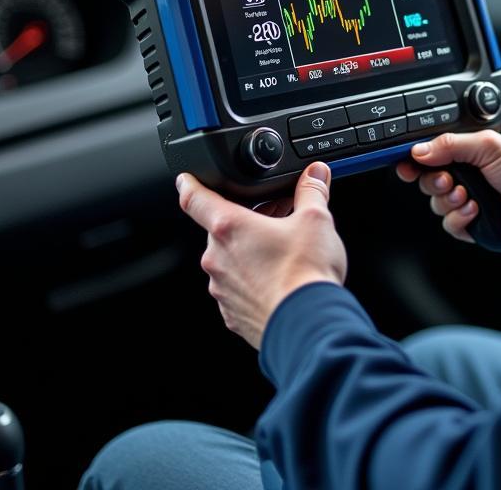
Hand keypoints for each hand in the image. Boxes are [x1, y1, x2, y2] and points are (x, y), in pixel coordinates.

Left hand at [176, 161, 346, 349]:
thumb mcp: (315, 220)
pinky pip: (236, 289)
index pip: (194, 199)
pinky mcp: (232, 314)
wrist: (308, 326)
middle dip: (244, 221)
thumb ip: (312, 191)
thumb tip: (315, 174)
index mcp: (230, 228)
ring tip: (281, 254)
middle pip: (221, 230)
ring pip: (229, 261)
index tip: (185, 180)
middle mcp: (218, 258)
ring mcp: (222, 289)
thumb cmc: (305, 274)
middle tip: (273, 219)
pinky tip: (278, 281)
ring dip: (248, 252)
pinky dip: (252, 281)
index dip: (189, 185)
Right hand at [396, 131, 500, 252]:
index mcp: (468, 153)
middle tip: (448, 179)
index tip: (406, 164)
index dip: (414, 160)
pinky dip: (458, 219)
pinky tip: (475, 211)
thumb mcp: (489, 146)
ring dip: (448, 200)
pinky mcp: (474, 227)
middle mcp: (466, 177)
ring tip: (468, 196)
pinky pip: (449, 225)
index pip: (431, 155)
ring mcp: (469, 202)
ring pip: (436, 204)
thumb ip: (450, 145)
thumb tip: (418, 150)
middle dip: (432, 181)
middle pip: (427, 180)